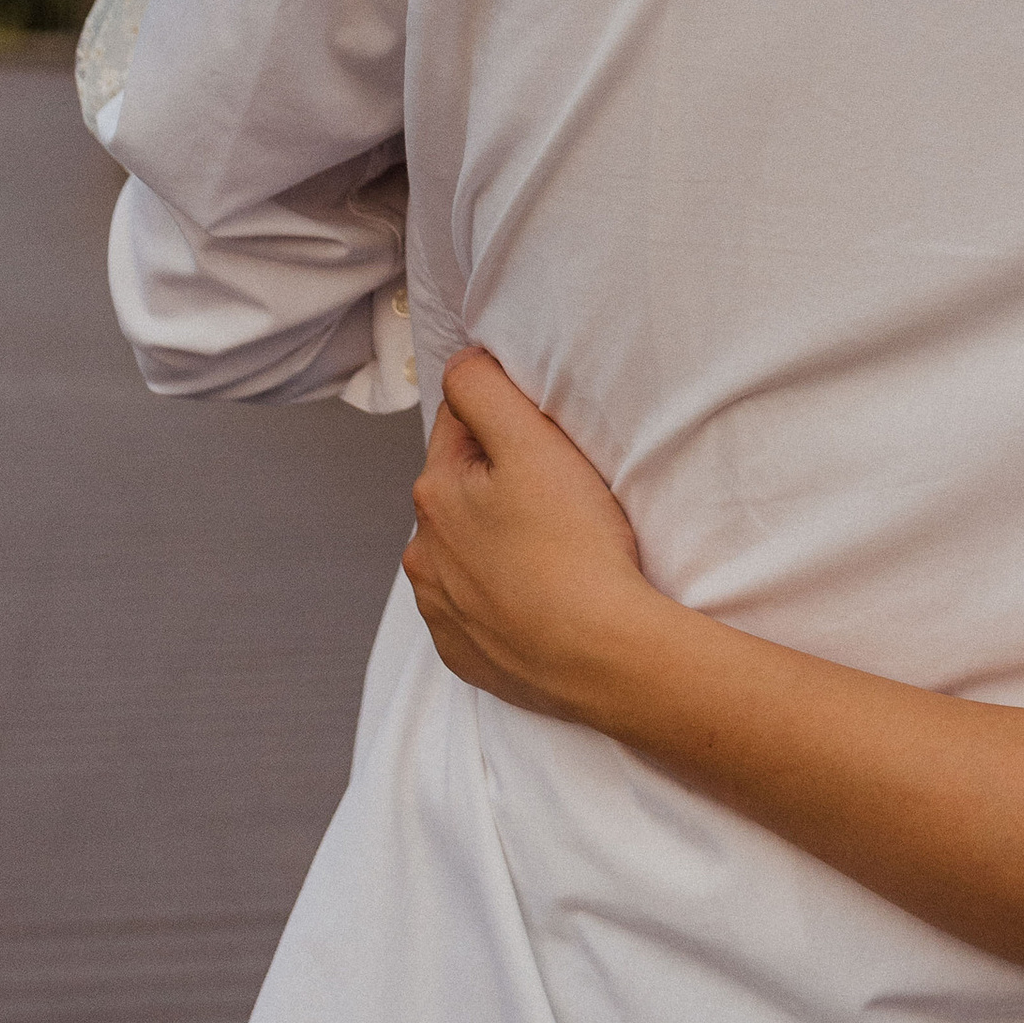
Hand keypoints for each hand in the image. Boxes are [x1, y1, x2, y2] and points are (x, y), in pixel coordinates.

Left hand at [404, 349, 654, 720]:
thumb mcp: (533, 443)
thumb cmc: (575, 547)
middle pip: (463, 489)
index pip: (463, 423)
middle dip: (501, 485)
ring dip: (498, 541)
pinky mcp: (464, 653)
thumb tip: (460, 365)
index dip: (511, 427)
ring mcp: (440, 609)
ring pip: (467, 549)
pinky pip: (479, 607)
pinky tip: (543, 597)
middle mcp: (422, 552)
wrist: (601, 656)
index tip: (550, 451)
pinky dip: (504, 596)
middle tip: (561, 503)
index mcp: (433, 492)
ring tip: (555, 553)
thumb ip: (485, 389)